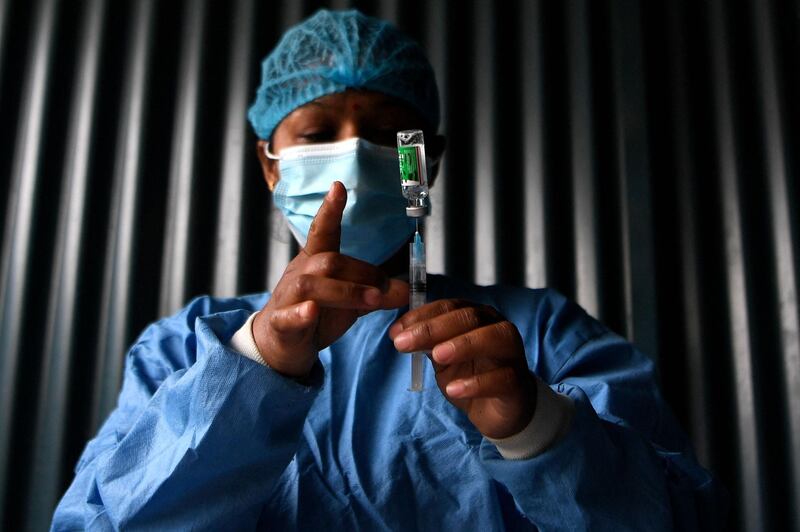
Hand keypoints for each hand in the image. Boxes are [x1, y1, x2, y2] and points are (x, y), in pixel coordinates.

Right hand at [253, 181, 408, 377]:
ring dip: (345, 291)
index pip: (322, 232)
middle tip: (388, 290)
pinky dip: (300, 313)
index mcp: (315, 262)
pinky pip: (287, 316)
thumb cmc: (316, 315)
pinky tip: (312, 311)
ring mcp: (287, 298)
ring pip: (310, 285)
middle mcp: (299, 274)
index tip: (338, 186)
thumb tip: (407, 290)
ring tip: (372, 301)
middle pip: (328, 261)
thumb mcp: (350, 302)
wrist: (280, 344)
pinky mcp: (281, 324)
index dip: (330, 210)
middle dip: (362, 273)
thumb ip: (375, 293)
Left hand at [389, 300, 536, 438]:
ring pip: (494, 338)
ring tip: (437, 356)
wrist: (499, 410)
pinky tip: (454, 390)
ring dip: (463, 344)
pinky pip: (502, 378)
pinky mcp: (518, 382)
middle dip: (433, 328)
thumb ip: (426, 343)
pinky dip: (477, 384)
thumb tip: (397, 333)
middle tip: (404, 343)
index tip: (396, 331)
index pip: (449, 306)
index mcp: (476, 317)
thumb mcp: (443, 358)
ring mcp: (512, 353)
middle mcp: (497, 327)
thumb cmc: (471, 375)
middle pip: (469, 317)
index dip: (422, 316)